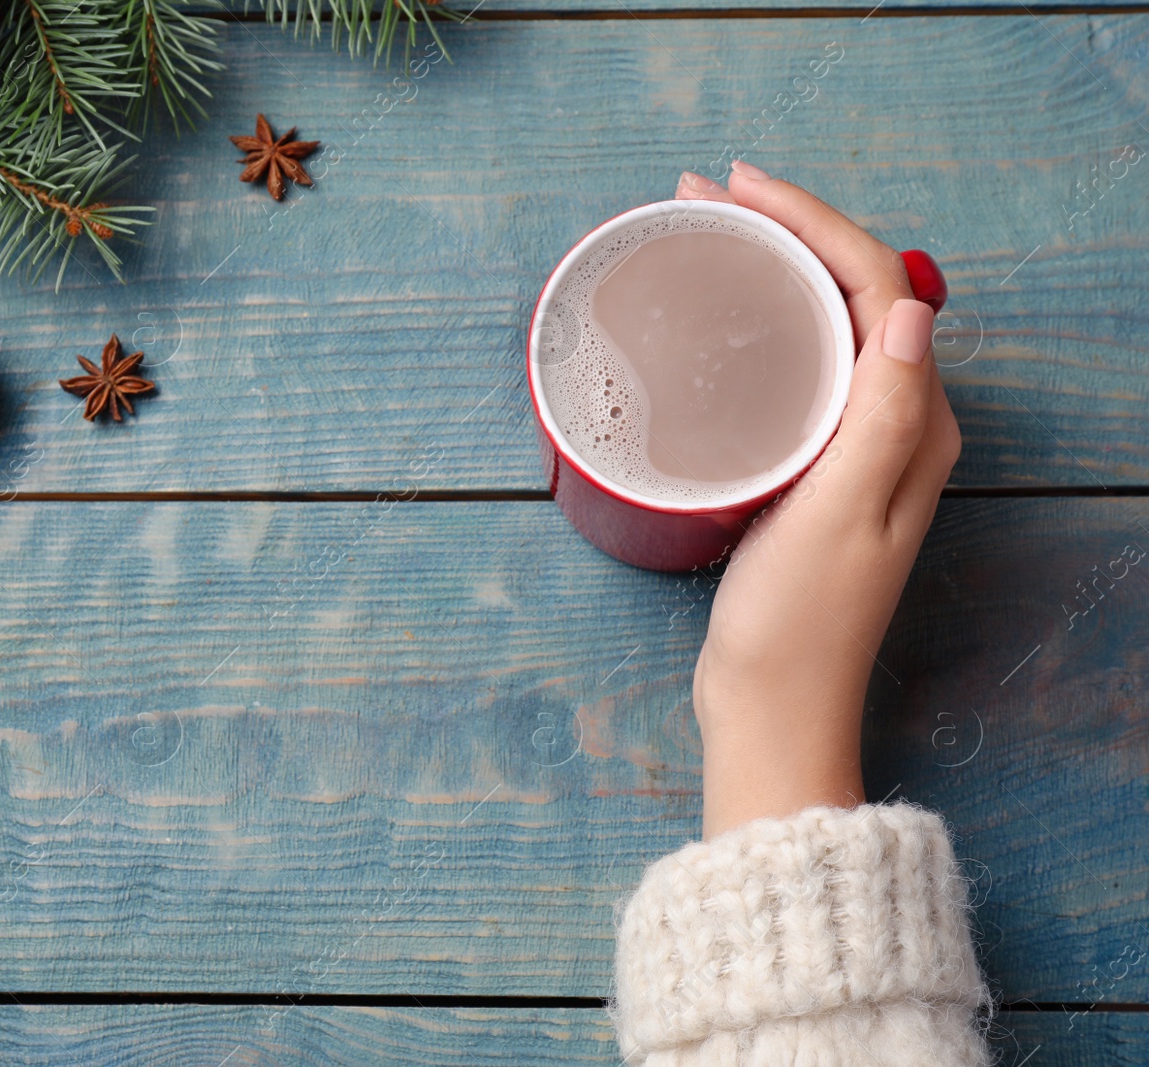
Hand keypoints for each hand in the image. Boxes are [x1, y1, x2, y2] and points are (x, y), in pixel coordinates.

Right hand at [674, 163, 961, 838]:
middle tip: (706, 196)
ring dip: (773, 267)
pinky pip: (799, 367)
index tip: (740, 190)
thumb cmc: (797, 623)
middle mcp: (896, 425)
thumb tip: (906, 310)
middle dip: (788, 230)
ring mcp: (854, 446)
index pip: (879, 288)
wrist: (772, 705)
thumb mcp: (838, 515)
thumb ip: (881, 417)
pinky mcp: (813, 467)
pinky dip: (761, 323)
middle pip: (854, 292)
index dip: (815, 224)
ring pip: (825, 324)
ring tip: (707, 235)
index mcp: (913, 425)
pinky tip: (718, 319)